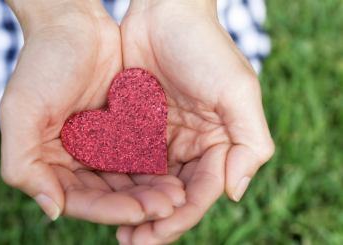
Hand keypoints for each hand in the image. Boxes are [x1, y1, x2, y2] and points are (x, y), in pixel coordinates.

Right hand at [0, 0, 185, 224]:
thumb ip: (22, 164)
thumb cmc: (42, 62)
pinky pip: (140, 155)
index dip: (108, 210)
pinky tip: (178, 173)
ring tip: (178, 196)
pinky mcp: (121, 131)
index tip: (138, 212)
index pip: (78, 198)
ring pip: (127, 179)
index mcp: (47, 161)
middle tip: (169, 206)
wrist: (73, 24)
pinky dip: (156, 167)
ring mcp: (99, 146)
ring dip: (151, 190)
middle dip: (137, 204)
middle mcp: (73, 159)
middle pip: (108, 194)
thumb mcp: (20, 110)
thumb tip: (53, 210)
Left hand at [117, 0, 274, 243]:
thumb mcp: (239, 91)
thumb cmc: (204, 47)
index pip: (201, 192)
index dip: (181, 217)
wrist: (164, 12)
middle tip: (130, 241)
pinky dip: (117, 181)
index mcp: (217, 144)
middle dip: (154, 221)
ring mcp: (160, 137)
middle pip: (172, 195)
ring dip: (133, 208)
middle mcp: (189, 146)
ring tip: (117, 230)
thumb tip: (234, 193)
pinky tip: (102, 195)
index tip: (155, 234)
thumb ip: (250, 144)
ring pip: (147, 184)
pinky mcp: (135, 126)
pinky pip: (125, 160)